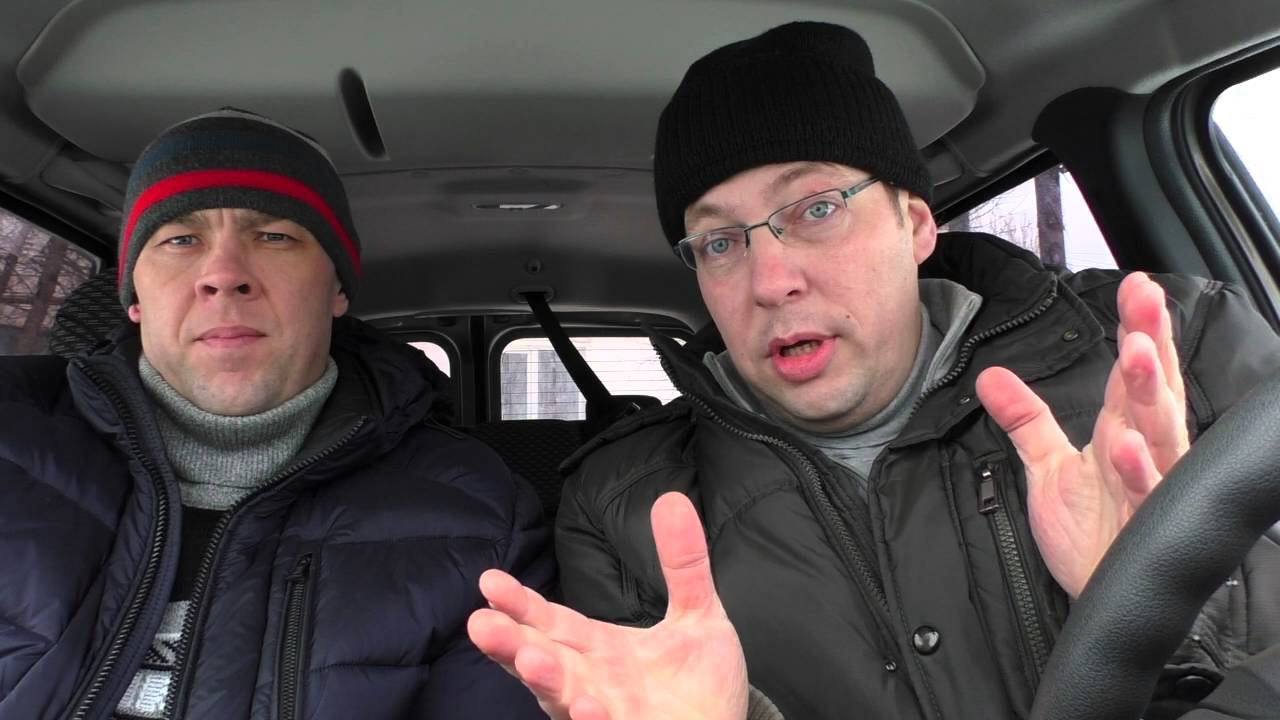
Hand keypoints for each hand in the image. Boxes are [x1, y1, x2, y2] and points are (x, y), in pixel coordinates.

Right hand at [467, 492, 748, 719]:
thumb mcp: (698, 612)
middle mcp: (593, 682)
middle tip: (481, 624)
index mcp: (601, 649)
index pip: (552, 622)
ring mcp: (607, 714)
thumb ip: (682, 563)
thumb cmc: (699, 681)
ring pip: (564, 698)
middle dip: (511, 644)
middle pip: (544, 659)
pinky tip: (585, 706)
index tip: (490, 582)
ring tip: (530, 659)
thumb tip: (672, 499)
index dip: (521, 605)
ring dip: (545, 681)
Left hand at [976, 272, 1188, 597]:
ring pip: (1160, 431)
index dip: (1137, 329)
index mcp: (1126, 432)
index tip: (1136, 286)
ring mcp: (1150, 485)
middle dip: (1151, 343)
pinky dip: (1139, 468)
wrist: (1101, 596)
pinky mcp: (1146, 524)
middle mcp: (1145, 451)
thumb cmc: (1090, 535)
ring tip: (1137, 353)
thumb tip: (991, 376)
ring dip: (1150, 391)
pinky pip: (1148, 493)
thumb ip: (1027, 420)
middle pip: (1153, 388)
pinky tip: (1126, 444)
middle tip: (1144, 300)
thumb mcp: (1048, 468)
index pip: (1134, 372)